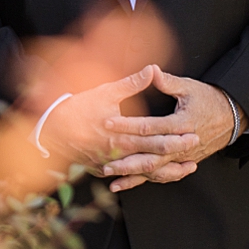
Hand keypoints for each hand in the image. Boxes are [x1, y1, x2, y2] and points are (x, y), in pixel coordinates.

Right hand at [35, 65, 199, 173]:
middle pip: (154, 157)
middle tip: (197, 148)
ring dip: (166, 171)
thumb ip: (132, 83)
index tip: (194, 134)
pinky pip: (128, 177)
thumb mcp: (106, 92)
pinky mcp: (103, 168)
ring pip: (143, 173)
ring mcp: (111, 164)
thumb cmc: (79, 108)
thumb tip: (152, 69)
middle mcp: (119, 153)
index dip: (176, 138)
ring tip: (186, 169)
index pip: (155, 138)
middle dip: (177, 153)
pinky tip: (159, 178)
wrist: (51, 129)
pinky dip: (145, 179)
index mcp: (122, 135)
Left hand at [98, 65, 244, 192]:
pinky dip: (142, 181)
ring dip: (132, 175)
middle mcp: (182, 143)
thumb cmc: (210, 100)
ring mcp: (183, 156)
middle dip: (127, 158)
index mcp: (182, 123)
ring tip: (109, 176)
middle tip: (105, 158)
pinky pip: (161, 175)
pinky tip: (124, 185)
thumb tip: (151, 70)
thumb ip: (168, 82)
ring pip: (155, 170)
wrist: (232, 117)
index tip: (108, 122)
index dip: (128, 125)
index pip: (150, 126)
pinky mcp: (183, 162)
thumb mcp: (190, 87)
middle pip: (151, 154)